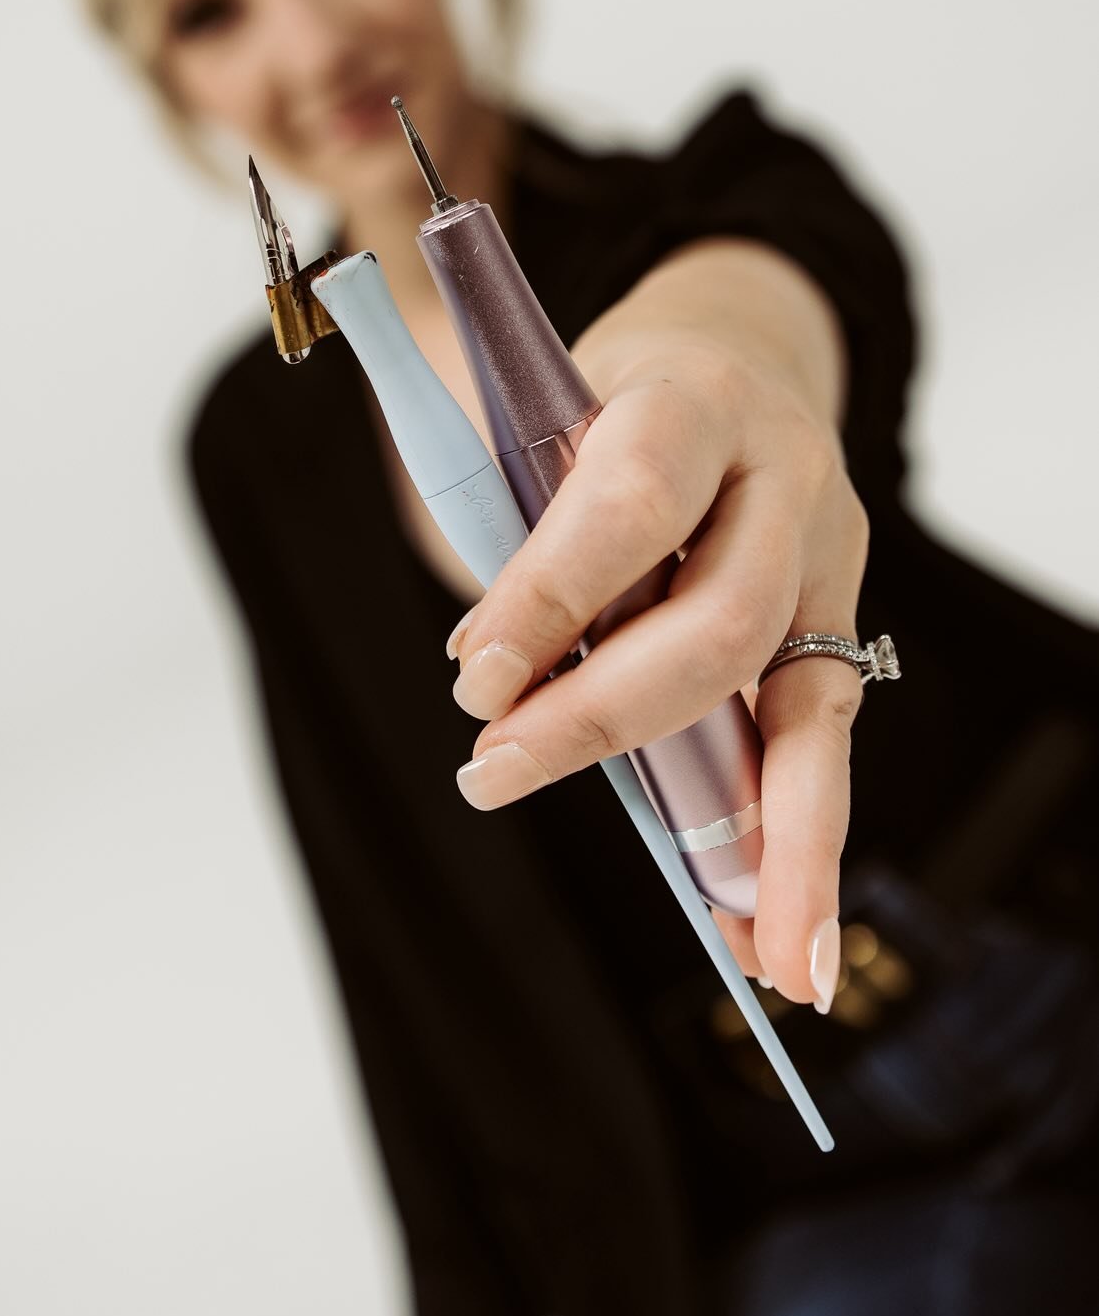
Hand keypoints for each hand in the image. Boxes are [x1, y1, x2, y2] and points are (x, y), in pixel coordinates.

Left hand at [445, 245, 868, 1011]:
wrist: (737, 355)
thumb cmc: (613, 401)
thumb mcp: (552, 414)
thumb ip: (525, 520)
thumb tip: (494, 675)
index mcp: (697, 400)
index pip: (633, 500)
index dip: (553, 591)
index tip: (473, 674)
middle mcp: (786, 477)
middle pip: (721, 618)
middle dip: (606, 717)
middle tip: (493, 774)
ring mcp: (830, 557)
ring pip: (805, 701)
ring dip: (762, 837)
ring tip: (756, 960)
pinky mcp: (841, 626)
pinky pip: (824, 745)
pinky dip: (805, 851)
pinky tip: (786, 946)